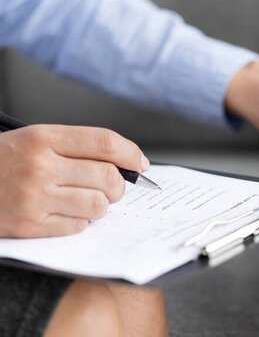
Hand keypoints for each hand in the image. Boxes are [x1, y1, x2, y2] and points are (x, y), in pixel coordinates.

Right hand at [0, 125, 148, 237]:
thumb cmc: (3, 162)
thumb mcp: (35, 140)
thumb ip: (78, 147)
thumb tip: (127, 163)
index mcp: (44, 138)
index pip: (105, 142)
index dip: (131, 153)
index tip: (140, 163)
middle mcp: (40, 166)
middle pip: (108, 176)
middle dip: (119, 185)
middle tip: (111, 186)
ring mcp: (35, 198)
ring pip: (98, 204)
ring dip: (100, 204)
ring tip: (86, 199)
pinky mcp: (30, 226)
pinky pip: (78, 226)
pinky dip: (79, 221)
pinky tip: (64, 213)